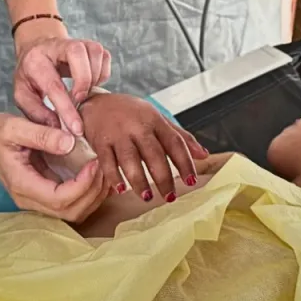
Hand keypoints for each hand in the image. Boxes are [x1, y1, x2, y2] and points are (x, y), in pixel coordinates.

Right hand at [0, 113, 106, 220]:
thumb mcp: (14, 126)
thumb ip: (42, 134)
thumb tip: (70, 142)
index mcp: (22, 184)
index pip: (60, 199)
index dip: (83, 184)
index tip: (94, 161)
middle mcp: (30, 199)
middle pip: (71, 212)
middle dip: (93, 192)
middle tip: (103, 165)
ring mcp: (37, 201)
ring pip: (74, 213)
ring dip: (94, 196)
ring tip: (103, 170)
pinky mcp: (44, 196)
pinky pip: (72, 204)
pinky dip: (88, 193)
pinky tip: (95, 174)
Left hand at [13, 36, 111, 135]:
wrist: (37, 50)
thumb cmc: (30, 76)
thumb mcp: (23, 96)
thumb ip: (37, 113)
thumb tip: (58, 128)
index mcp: (35, 61)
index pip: (54, 85)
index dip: (66, 108)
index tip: (75, 128)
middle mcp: (56, 46)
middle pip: (76, 52)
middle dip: (83, 80)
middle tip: (80, 99)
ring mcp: (76, 42)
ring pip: (95, 51)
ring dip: (95, 76)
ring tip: (85, 92)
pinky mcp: (90, 45)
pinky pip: (105, 56)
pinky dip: (102, 73)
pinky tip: (91, 83)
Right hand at [80, 93, 208, 201]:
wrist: (96, 103)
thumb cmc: (130, 113)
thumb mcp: (157, 119)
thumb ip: (180, 136)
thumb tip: (203, 155)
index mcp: (155, 120)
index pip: (174, 142)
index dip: (185, 162)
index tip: (191, 181)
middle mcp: (137, 126)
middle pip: (153, 154)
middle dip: (163, 177)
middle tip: (170, 197)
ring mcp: (118, 134)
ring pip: (130, 160)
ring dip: (139, 181)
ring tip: (147, 197)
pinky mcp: (100, 141)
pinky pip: (107, 162)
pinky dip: (114, 177)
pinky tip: (120, 189)